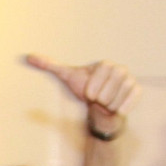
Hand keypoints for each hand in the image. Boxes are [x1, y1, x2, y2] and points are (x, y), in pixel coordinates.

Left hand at [25, 54, 140, 136]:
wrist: (101, 107)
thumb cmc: (85, 91)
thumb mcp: (68, 77)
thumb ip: (50, 65)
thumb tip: (28, 56)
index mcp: (105, 64)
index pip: (96, 82)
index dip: (91, 91)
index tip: (89, 93)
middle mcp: (121, 69)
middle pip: (106, 93)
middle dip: (99, 100)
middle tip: (98, 99)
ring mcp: (131, 79)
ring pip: (115, 101)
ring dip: (107, 107)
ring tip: (106, 103)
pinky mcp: (138, 91)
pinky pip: (127, 104)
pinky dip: (119, 110)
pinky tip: (116, 107)